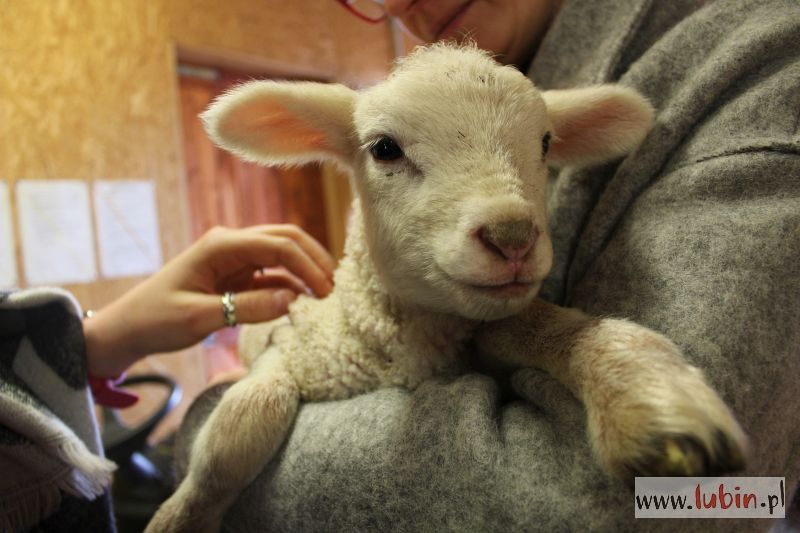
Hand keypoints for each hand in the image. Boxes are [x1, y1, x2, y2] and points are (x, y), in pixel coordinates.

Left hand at [84, 225, 334, 376]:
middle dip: (314, 260)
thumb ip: (247, 308)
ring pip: (283, 254)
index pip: (278, 245)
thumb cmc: (156, 319)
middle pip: (286, 239)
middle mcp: (231, 244)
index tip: (326, 292)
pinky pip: (272, 274)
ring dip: (305, 271)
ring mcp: (235, 259)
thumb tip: (293, 300)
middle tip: (334, 290)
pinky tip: (304, 302)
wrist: (128, 328)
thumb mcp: (199, 318)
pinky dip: (291, 285)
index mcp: (221, 245)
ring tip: (325, 297)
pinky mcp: (236, 276)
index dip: (307, 265)